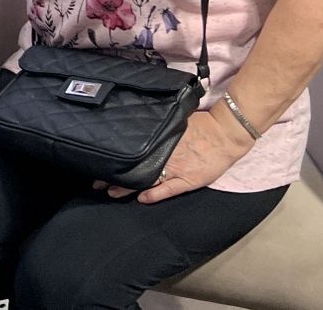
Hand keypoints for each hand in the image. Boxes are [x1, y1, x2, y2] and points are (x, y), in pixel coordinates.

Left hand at [98, 110, 251, 202]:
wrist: (225, 134)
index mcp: (160, 143)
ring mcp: (177, 170)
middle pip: (134, 168)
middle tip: (97, 182)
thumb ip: (155, 127)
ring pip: (147, 181)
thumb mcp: (174, 122)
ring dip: (128, 188)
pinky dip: (154, 195)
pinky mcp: (189, 180)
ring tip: (111, 192)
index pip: (131, 153)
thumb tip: (132, 127)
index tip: (98, 164)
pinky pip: (168, 190)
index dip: (114, 160)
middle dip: (114, 176)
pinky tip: (141, 200)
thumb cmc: (200, 125)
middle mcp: (165, 156)